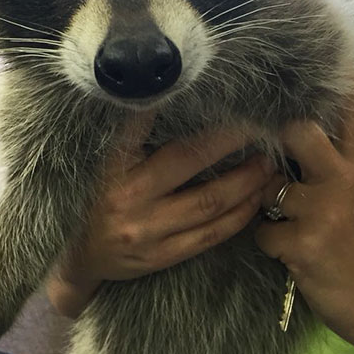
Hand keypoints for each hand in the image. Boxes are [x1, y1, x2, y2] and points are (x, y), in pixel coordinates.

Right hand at [51, 113, 273, 314]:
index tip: (213, 95)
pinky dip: (239, 214)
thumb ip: (136, 138)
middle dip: (229, 141)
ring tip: (267, 164)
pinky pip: (211, 234)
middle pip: (188, 161)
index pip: (143, 127)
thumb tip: (172, 100)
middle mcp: (130, 198)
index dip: (175, 108)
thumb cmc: (100, 202)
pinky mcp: (164, 256)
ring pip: (209, 202)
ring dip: (245, 181)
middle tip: (258, 127)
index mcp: (114, 168)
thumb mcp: (109, 166)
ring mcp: (148, 230)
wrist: (86, 258)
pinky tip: (255, 199)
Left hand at [255, 101, 353, 353]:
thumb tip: (304, 137)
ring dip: (267, 204)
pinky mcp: (302, 243)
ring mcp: (323, 211)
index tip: (322, 62)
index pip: (353, 112)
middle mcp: (346, 181)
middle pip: (298, 132)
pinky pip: (262, 232)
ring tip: (286, 221)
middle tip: (268, 150)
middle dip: (276, 136)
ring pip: (268, 188)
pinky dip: (268, 242)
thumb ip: (346, 168)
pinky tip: (287, 251)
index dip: (336, 84)